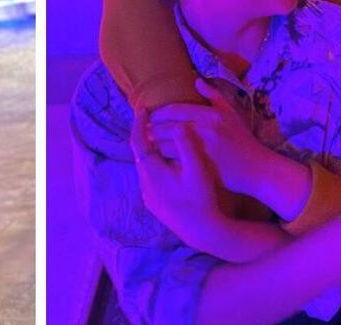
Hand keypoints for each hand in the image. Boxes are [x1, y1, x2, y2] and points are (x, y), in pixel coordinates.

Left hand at [131, 109, 221, 240]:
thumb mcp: (197, 170)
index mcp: (151, 172)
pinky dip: (154, 165)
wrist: (202, 232)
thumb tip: (178, 126)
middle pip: (139, 154)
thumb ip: (187, 146)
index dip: (139, 123)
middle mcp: (144, 183)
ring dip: (150, 152)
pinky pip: (149, 178)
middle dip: (145, 136)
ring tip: (161, 139)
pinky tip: (167, 164)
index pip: (138, 141)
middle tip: (152, 120)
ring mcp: (147, 196)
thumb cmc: (201, 199)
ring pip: (144, 167)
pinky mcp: (153, 204)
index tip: (143, 109)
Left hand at [148, 79, 269, 195]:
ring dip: (154, 144)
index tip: (150, 117)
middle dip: (151, 129)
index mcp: (210, 115)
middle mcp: (204, 129)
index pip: (174, 110)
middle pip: (166, 126)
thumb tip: (197, 81)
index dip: (158, 114)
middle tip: (143, 132)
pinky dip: (162, 159)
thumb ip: (214, 96)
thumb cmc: (243, 141)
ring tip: (146, 145)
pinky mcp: (198, 166)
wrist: (256, 169)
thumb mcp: (231, 114)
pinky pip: (173, 161)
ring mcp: (201, 148)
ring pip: (166, 144)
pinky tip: (157, 159)